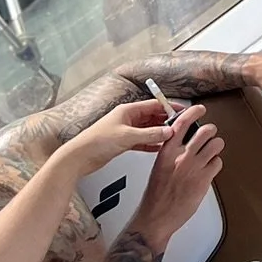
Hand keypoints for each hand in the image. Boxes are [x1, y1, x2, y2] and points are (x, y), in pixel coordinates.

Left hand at [59, 98, 176, 179]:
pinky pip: (142, 140)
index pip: (153, 104)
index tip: (182, 110)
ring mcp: (125, 130)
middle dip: (166, 120)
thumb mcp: (128, 136)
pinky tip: (159, 147)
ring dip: (159, 133)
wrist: (80, 157)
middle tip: (181, 125)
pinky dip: (151, 143)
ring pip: (147, 129)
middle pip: (152, 116)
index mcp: (127, 110)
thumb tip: (168, 131)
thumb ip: (150, 134)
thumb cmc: (97, 142)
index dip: (168, 107)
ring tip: (173, 137)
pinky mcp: (122, 142)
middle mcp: (127, 118)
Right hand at [130, 105, 224, 246]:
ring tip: (212, 151)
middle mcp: (181, 157)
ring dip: (216, 146)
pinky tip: (209, 169)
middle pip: (206, 131)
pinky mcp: (204, 180)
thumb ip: (172, 152)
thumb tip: (185, 141)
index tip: (199, 109)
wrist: (156, 216)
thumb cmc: (157, 193)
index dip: (193, 112)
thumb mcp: (159, 166)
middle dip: (211, 131)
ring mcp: (194, 168)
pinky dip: (216, 164)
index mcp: (166, 151)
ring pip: (216, 145)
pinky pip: (218, 163)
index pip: (181, 123)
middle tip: (210, 135)